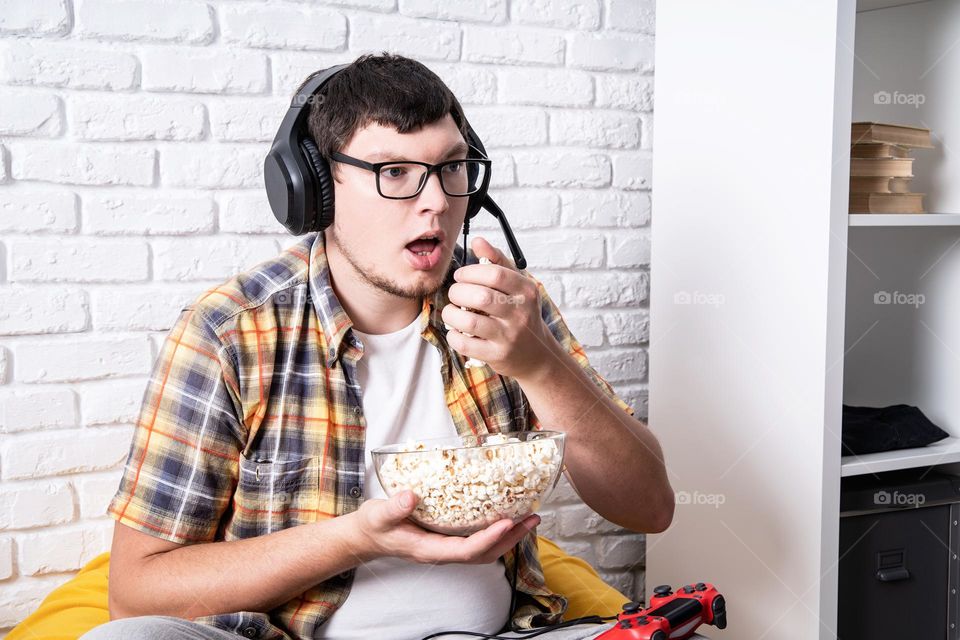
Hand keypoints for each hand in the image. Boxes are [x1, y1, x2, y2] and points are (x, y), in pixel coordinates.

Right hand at [351, 490, 539, 564]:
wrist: (366, 537)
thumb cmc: (373, 526)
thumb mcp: (378, 515)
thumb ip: (393, 508)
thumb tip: (410, 496)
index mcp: (428, 550)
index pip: (466, 550)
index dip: (489, 538)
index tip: (507, 522)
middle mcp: (442, 552)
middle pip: (484, 553)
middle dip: (511, 538)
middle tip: (532, 518)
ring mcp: (446, 547)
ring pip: (485, 549)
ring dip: (509, 536)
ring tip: (529, 517)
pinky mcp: (448, 538)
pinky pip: (478, 539)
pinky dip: (496, 530)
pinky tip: (506, 514)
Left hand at [442, 236, 557, 381]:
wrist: (537, 354)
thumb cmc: (521, 314)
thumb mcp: (517, 285)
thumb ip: (497, 261)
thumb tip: (478, 241)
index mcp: (526, 291)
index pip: (494, 274)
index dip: (470, 272)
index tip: (460, 276)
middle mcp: (520, 313)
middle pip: (480, 296)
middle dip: (458, 292)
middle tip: (455, 293)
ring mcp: (509, 336)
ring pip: (469, 321)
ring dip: (451, 313)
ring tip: (452, 311)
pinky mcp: (497, 355)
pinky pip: (465, 343)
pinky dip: (453, 335)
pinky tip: (456, 330)